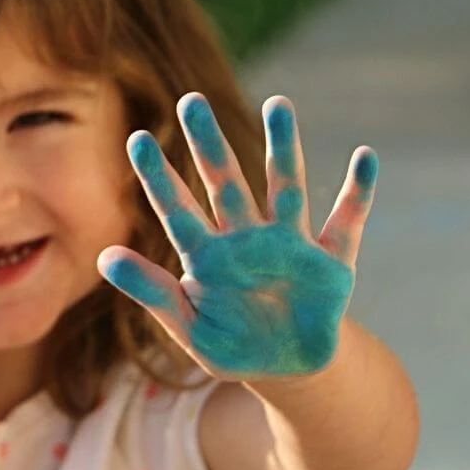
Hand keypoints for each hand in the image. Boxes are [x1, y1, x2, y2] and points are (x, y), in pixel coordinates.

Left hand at [98, 94, 377, 380]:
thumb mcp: (186, 325)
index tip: (138, 138)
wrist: (288, 369)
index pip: (177, 209)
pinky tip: (366, 158)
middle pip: (225, 184)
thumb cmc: (231, 344)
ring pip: (284, 188)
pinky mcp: (330, 265)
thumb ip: (151, 290)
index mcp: (208, 257)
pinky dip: (357, 194)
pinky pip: (346, 224)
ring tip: (278, 104)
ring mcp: (289, 246)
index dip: (158, 176)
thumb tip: (103, 256)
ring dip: (283, 148)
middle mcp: (246, 240)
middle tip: (191, 100)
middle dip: (209, 145)